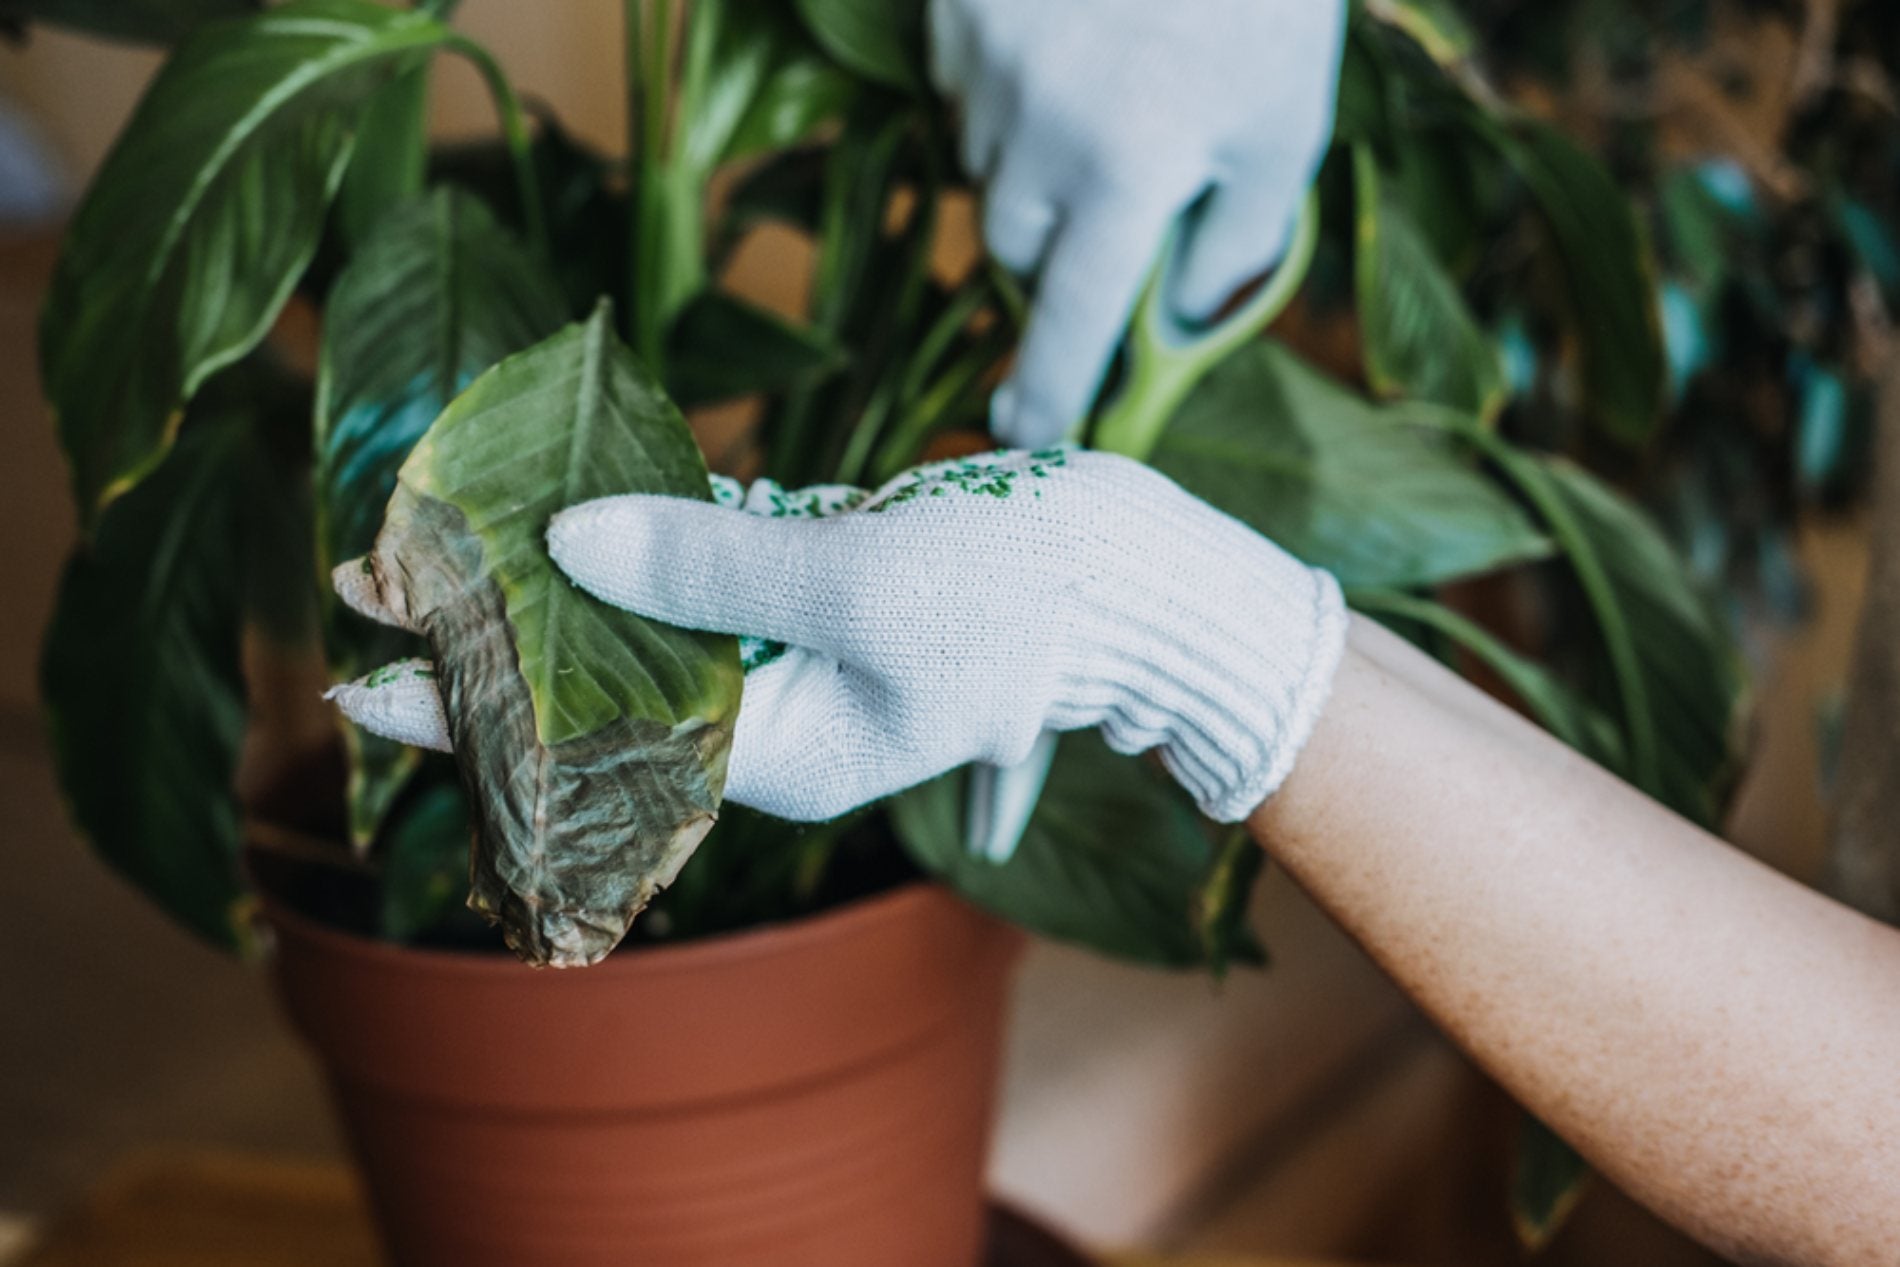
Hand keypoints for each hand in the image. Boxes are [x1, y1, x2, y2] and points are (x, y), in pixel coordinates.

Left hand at [329, 449, 1346, 822]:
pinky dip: (647, 535)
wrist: (1130, 576)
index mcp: (780, 749)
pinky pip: (708, 569)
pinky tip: (572, 511)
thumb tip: (573, 536)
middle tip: (370, 589)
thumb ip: (714, 568)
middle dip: (495, 636)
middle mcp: (774, 715)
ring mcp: (795, 654)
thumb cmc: (1017, 599)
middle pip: (605, 681)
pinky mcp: (816, 594)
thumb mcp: (861, 585)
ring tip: (442, 541)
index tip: (366, 683)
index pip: (594, 738)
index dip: (475, 712)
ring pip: (648, 617)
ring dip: (556, 577)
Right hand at [930, 0, 1346, 445]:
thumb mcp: (1285, 126)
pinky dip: (1010, 85)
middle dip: (1062, 238)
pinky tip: (1070, 33)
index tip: (1023, 433)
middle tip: (1122, 182)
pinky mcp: (958, 11)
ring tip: (1109, 78)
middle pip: (1017, 244)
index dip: (1049, 386)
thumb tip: (1175, 322)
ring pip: (989, 167)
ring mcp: (988, 62)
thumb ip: (1237, 244)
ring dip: (1037, 158)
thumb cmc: (1261, 0)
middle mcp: (1044, 126)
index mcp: (1133, 166)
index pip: (1076, 315)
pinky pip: (966, 89)